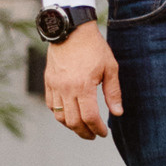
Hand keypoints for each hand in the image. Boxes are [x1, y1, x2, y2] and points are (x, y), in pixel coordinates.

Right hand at [43, 20, 120, 139]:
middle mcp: (67, 89)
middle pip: (74, 121)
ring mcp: (55, 86)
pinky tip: (69, 115)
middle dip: (84, 133)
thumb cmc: (94, 48)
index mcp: (84, 86)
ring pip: (60, 116)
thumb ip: (113, 92)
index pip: (90, 117)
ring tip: (82, 128)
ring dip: (71, 126)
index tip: (103, 133)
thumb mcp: (110, 67)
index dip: (97, 129)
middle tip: (93, 135)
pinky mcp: (48, 82)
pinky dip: (59, 114)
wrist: (71, 30)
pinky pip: (51, 106)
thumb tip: (117, 113)